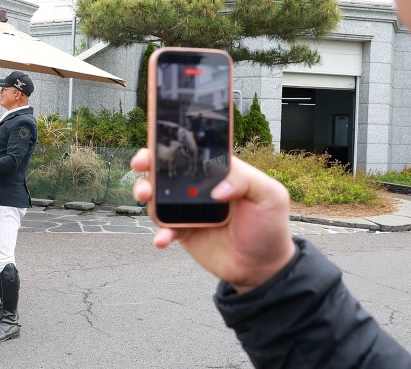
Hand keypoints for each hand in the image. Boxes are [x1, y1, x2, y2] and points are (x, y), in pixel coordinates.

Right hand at [131, 149, 294, 293]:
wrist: (262, 268)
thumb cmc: (269, 227)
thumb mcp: (269, 196)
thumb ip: (245, 181)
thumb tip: (216, 187)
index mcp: (219, 171)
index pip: (193, 151)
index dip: (173, 142)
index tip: (158, 141)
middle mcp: (199, 187)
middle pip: (167, 168)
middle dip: (148, 161)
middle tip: (141, 164)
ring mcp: (188, 209)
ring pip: (157, 195)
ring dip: (145, 191)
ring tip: (144, 196)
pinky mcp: (183, 232)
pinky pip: (163, 228)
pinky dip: (159, 232)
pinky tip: (163, 238)